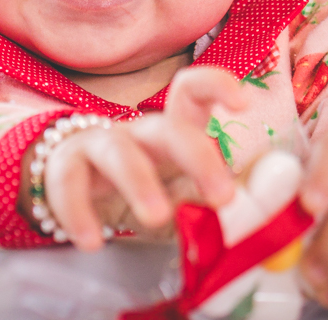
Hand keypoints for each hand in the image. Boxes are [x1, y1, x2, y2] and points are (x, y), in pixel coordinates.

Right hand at [23, 67, 246, 250]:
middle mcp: (137, 132)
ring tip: (157, 218)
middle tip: (223, 197)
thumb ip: (212, 200)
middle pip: (167, 127)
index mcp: (171, 133)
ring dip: (139, 183)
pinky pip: (69, 183)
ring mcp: (98, 145)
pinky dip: (79, 213)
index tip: (243, 103)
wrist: (65, 189)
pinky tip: (92, 241)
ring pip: (119, 151)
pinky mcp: (63, 167)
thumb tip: (264, 206)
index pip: (191, 93)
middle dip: (197, 156)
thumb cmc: (135, 190)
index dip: (216, 86)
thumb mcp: (176, 196)